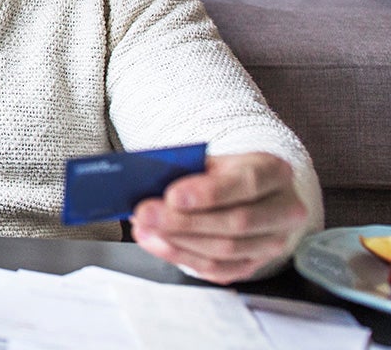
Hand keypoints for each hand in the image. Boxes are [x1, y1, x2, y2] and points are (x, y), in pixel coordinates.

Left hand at [129, 152, 309, 283]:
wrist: (251, 193)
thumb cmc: (226, 173)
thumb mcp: (213, 161)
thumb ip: (187, 171)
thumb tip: (149, 184)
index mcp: (275, 172)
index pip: (247, 183)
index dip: (209, 193)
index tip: (172, 196)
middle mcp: (285, 210)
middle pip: (236, 222)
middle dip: (184, 221)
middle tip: (144, 214)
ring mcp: (274, 242)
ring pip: (226, 250)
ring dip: (178, 241)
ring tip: (144, 228)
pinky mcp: (256, 264)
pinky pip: (219, 269)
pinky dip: (182, 256)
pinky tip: (156, 243)